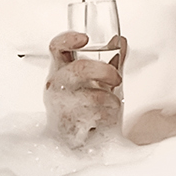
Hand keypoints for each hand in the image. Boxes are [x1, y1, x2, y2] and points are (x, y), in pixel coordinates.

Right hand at [45, 30, 128, 147]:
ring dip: (110, 100)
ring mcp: (60, 105)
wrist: (71, 137)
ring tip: (113, 103)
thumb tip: (119, 41)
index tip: (85, 39)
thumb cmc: (81, 106)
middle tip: (117, 79)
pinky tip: (105, 117)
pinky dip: (107, 116)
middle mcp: (56, 85)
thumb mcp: (95, 80)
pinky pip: (94, 116)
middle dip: (105, 71)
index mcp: (61, 70)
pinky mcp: (68, 124)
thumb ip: (109, 60)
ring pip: (91, 96)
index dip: (68, 40)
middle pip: (79, 69)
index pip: (56, 47)